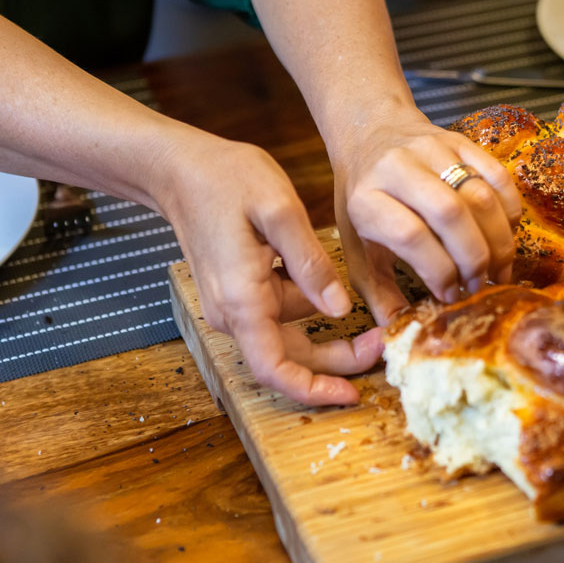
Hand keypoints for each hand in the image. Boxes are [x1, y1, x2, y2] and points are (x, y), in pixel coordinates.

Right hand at [154, 134, 382, 404]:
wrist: (180, 167)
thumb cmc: (225, 180)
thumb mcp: (280, 211)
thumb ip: (311, 263)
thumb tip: (340, 309)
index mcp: (242, 300)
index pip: (275, 369)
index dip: (313, 389)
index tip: (352, 395)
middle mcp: (233, 312)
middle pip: (291, 357)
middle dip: (339, 357)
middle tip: (384, 341)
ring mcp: (233, 304)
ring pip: (290, 333)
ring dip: (327, 327)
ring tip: (366, 302)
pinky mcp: (239, 292)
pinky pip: (279, 312)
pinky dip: (309, 306)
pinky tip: (328, 281)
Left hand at [332, 108, 521, 325]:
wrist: (369, 132)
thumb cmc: (363, 198)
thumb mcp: (356, 245)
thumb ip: (377, 292)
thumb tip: (399, 332)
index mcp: (366, 199)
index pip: (410, 235)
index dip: (438, 270)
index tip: (449, 295)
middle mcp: (397, 168)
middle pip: (450, 214)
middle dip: (474, 258)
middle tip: (479, 285)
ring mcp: (432, 149)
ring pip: (479, 194)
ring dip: (497, 239)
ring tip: (498, 268)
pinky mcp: (460, 140)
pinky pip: (498, 174)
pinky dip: (510, 209)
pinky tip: (506, 234)